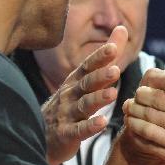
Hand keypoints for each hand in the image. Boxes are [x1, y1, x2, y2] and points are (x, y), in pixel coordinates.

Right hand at [42, 26, 125, 164]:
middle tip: (115, 70)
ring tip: (113, 94)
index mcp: (76, 80)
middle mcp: (70, 94)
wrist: (42, 136)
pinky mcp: (66, 134)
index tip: (113, 48)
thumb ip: (105, 56)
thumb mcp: (86, 78)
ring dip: (97, 99)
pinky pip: (79, 130)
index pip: (88, 66)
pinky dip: (90, 126)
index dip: (99, 57)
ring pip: (83, 105)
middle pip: (86, 83)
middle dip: (100, 76)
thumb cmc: (70, 103)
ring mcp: (67, 114)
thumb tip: (122, 28)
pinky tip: (101, 123)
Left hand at [123, 99, 164, 164]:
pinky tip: (134, 136)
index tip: (141, 93)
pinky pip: (150, 145)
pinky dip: (139, 139)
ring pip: (148, 125)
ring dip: (134, 120)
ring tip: (127, 118)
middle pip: (153, 107)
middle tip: (127, 103)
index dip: (150, 93)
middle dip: (138, 103)